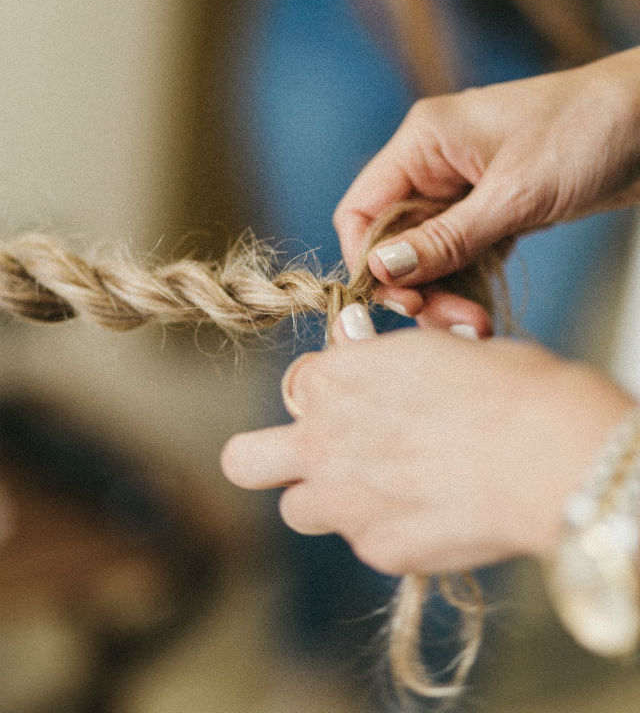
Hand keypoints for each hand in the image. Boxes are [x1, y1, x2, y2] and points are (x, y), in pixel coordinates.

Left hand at [221, 315, 634, 575]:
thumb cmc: (501, 384)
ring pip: (297, 510)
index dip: (326, 388)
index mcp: (334, 379)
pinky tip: (434, 513)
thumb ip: (376, 355)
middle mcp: (321, 443)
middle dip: (264, 456)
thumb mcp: (433, 348)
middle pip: (244, 459)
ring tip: (384, 489)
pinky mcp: (379, 551)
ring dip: (326, 499)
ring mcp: (344, 504)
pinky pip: (366, 542)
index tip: (356, 394)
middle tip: (307, 455)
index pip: (296, 383)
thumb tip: (353, 340)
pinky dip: (388, 529)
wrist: (545, 452)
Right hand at [334, 48, 639, 308]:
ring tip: (475, 323)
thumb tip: (380, 270)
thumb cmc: (589, 131)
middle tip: (450, 320)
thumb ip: (447, 237)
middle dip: (415, 286)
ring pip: (428, 256)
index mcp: (424, 142)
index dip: (366, 259)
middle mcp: (434, 166)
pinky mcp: (492, 212)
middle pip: (394, 241)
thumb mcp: (515, 192)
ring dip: (444, 294)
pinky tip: (482, 311)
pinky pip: (462, 258)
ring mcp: (464, 191)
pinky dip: (469, 287)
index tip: (395, 300)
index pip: (362, 209)